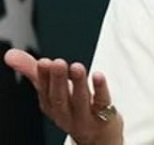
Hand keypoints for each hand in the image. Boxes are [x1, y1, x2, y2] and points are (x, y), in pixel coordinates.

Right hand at [3, 48, 122, 144]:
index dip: (43, 77)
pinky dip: (100, 89)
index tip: (43, 62)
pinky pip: (102, 103)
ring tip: (77, 67)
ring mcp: (85, 117)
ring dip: (78, 83)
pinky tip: (98, 75)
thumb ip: (33, 70)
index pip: (45, 91)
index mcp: (51, 105)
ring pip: (80, 100)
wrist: (98, 137)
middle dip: (58, 80)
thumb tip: (10, 55)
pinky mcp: (104, 116)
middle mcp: (66, 113)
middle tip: (57, 62)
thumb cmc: (73, 108)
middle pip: (60, 98)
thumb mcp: (52, 90)